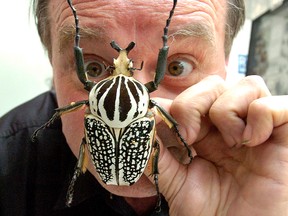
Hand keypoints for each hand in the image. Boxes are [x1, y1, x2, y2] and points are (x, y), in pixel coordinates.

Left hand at [146, 75, 287, 214]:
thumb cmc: (211, 213)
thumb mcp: (175, 182)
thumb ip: (158, 152)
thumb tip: (142, 123)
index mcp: (205, 133)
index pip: (189, 96)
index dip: (176, 105)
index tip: (170, 131)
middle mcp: (231, 126)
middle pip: (214, 84)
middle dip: (195, 104)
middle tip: (191, 137)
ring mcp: (258, 129)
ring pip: (246, 85)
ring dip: (228, 111)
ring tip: (231, 144)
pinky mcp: (285, 136)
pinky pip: (276, 105)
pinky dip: (262, 116)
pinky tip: (253, 142)